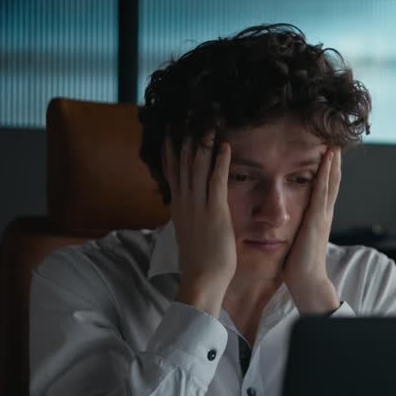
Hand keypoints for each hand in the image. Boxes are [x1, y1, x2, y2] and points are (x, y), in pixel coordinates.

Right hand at [165, 131, 234, 317]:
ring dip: (203, 143)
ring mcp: (198, 206)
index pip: (172, 172)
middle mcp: (185, 202)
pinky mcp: (215, 211)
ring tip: (207, 123)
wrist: (202, 279)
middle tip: (187, 116)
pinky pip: (217, 181)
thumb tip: (190, 211)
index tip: (170, 132)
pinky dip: (220, 162)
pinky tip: (225, 146)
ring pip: (198, 167)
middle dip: (186, 138)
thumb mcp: (190, 234)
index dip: (171, 150)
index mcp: (179, 207)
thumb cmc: (200, 261)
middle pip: (183, 163)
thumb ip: (190, 218)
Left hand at [283, 147, 340, 314]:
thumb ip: (297, 230)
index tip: (327, 155)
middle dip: (334, 163)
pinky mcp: (317, 219)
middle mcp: (324, 214)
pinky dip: (326, 174)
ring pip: (331, 183)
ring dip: (333, 163)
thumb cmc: (299, 266)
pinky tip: (326, 161)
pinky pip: (322, 192)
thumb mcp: (298, 241)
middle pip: (333, 182)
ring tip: (334, 145)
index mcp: (319, 219)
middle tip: (336, 143)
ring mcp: (323, 216)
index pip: (325, 190)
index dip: (327, 173)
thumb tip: (289, 225)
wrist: (307, 281)